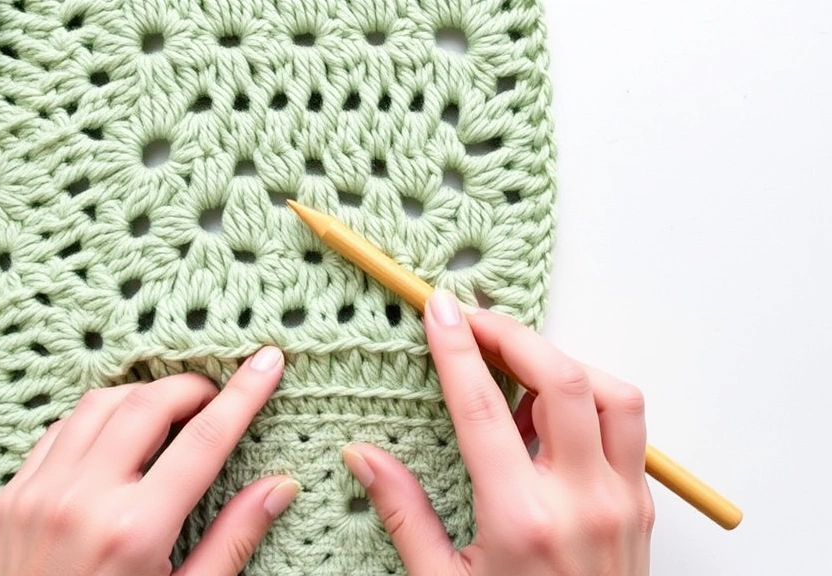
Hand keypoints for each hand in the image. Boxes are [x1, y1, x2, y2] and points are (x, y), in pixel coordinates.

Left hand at [0, 346, 297, 575]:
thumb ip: (232, 539)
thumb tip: (280, 487)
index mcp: (135, 531)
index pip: (204, 439)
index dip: (243, 394)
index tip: (267, 363)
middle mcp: (82, 501)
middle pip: (148, 404)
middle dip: (190, 387)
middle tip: (215, 396)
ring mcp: (38, 494)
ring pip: (99, 404)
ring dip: (142, 395)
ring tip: (171, 411)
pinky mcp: (10, 496)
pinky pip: (59, 429)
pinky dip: (95, 418)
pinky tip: (118, 435)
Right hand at [342, 290, 653, 575]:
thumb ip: (404, 512)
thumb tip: (361, 454)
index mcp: (522, 520)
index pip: (483, 408)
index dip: (458, 349)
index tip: (439, 310)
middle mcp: (583, 501)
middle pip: (564, 380)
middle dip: (515, 335)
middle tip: (474, 321)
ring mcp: (624, 501)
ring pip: (613, 394)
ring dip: (564, 365)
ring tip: (516, 373)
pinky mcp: (643, 506)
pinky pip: (628, 426)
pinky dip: (590, 398)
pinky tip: (548, 417)